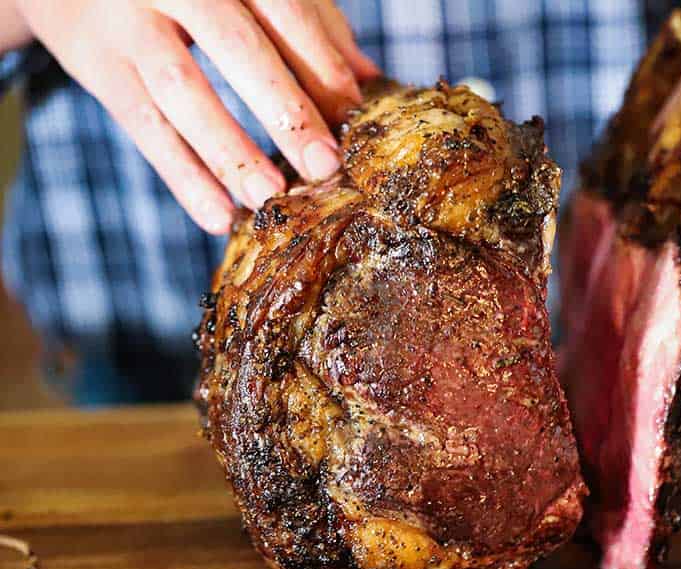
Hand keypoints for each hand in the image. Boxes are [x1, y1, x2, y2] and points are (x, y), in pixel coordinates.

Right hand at [15, 0, 378, 232]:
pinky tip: (219, 216)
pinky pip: (143, 126)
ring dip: (230, 151)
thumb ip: (309, 23)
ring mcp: (126, 19)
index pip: (280, 6)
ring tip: (269, 199)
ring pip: (182, 90)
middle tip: (323, 165)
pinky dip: (183, 176)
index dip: (319, 61)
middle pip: (234, 45)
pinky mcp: (94, 61)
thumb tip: (367, 80)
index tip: (352, 114)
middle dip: (284, 109)